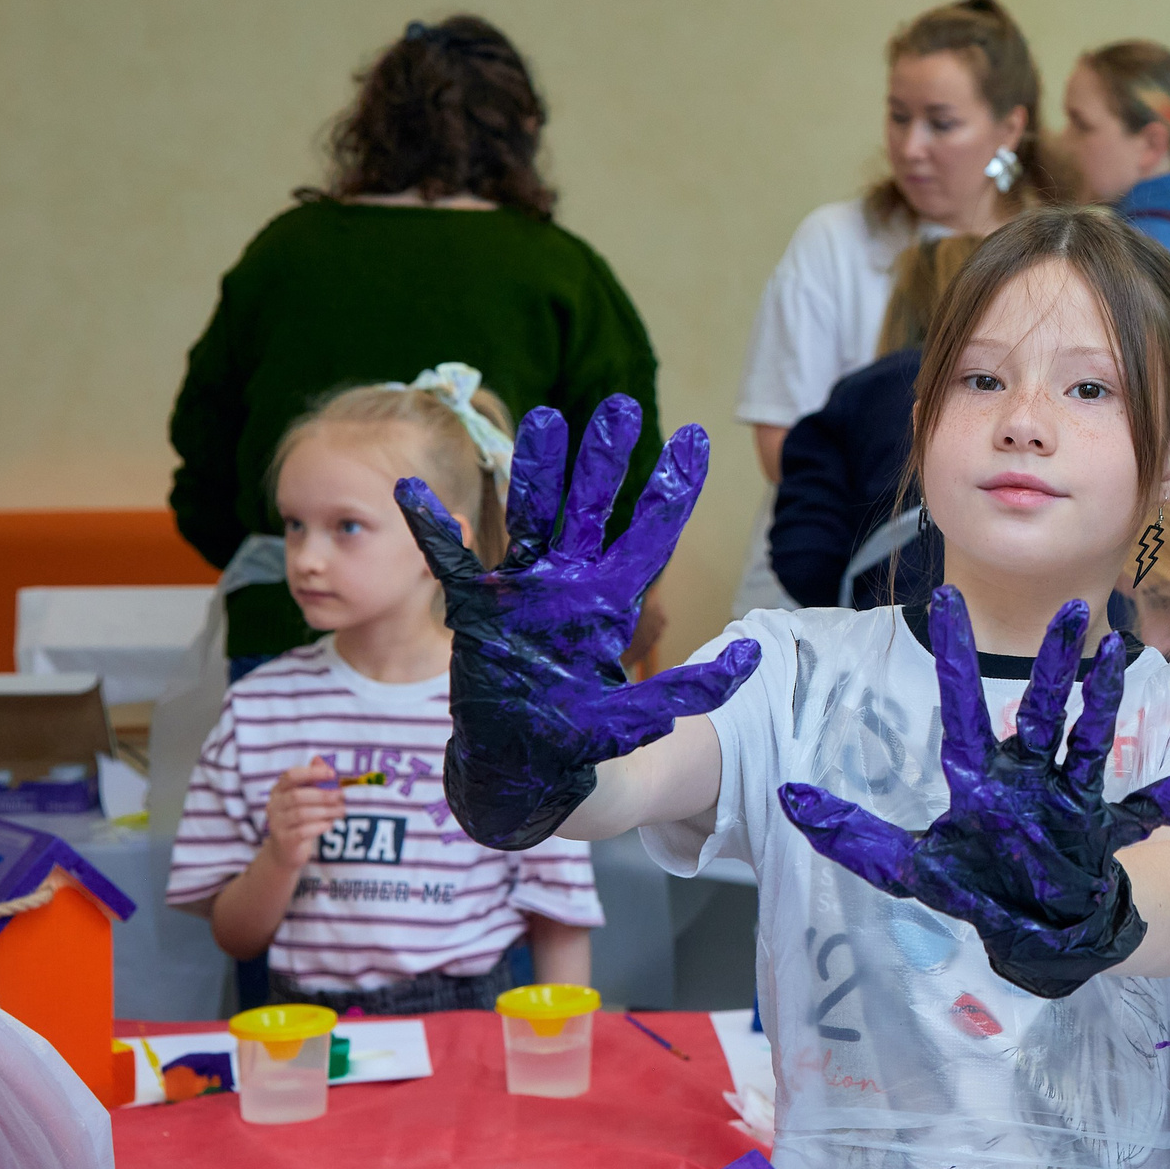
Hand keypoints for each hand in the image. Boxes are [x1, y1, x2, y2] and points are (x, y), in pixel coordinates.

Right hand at [263, 759, 346, 870]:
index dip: (312, 773)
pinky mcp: (284, 840)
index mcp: (279, 790)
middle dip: (324, 795)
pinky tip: (330, 824)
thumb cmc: (300, 819)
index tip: (333, 773)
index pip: (291, 775)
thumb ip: (312, 779)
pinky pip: (303, 831)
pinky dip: (320, 826)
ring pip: (302, 814)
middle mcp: (273, 805)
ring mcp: (276, 824)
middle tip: (343, 796)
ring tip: (342, 811)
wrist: (286, 851)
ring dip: (326, 811)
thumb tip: (320, 759)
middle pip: (298, 796)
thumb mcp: (306, 797)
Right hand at [398, 396, 761, 849]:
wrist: (521, 762)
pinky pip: (451, 561)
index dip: (672, 488)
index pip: (649, 532)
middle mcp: (569, 582)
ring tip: (544, 418)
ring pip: (531, 514)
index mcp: (610, 600)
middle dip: (604, 459)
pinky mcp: (477, 607)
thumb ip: (692, 688)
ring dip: (534, 469)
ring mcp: (522, 589)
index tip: (696, 436)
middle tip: (621, 406)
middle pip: (590, 506)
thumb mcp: (638, 717)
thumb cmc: (578, 736)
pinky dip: (432, 528)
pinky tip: (413, 491)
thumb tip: (756, 654)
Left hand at [777, 589, 1169, 999]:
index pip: (961, 706)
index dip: (950, 655)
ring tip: (1123, 650)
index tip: (941, 596)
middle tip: (1069, 606)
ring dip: (1106, 697)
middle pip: (1041, 706)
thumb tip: (787, 800)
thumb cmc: (982, 888)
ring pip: (1091, 737)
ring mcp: (1071, 801)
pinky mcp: (1103, 835)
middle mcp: (1031, 777)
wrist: (1038, 931)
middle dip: (1054, 660)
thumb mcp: (912, 868)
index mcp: (983, 778)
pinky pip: (1144, 813)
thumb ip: (855, 837)